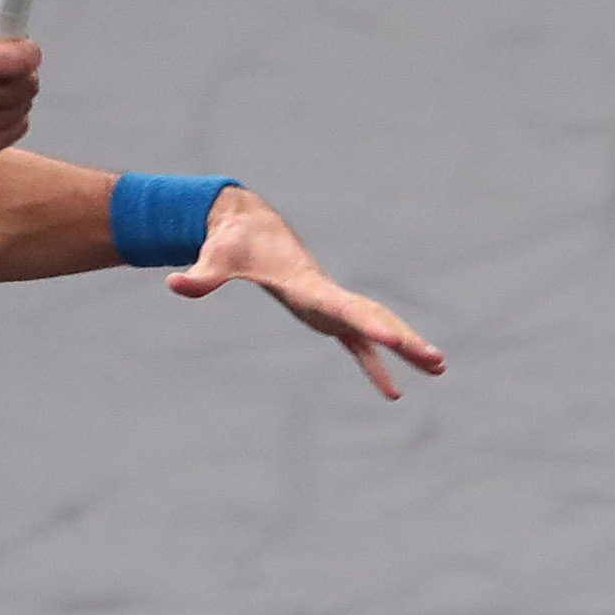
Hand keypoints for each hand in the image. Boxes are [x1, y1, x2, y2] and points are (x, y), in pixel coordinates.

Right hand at [0, 5, 37, 170]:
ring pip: (24, 105)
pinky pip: (18, 127)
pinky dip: (12, 116)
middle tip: (11, 67)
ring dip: (18, 94)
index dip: (28, 52)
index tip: (28, 49)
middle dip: (24, 71)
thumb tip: (7, 17)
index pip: (12, 58)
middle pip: (25, 84)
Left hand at [168, 189, 446, 399]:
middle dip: (404, 339)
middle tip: (436, 360)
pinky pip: (357, 343)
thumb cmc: (231, 243)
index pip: (342, 307)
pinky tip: (392, 391)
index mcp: (306, 285)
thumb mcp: (216, 259)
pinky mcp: (325, 313)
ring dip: (406, 347)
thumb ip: (202, 276)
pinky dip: (376, 364)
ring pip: (376, 327)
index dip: (367, 323)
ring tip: (439, 367)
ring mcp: (330, 305)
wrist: (247, 223)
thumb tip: (175, 283)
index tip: (393, 337)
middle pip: (373, 318)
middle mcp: (326, 295)